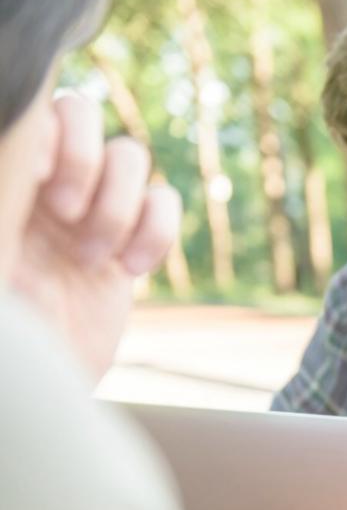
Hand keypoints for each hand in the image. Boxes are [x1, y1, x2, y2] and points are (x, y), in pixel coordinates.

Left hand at [9, 94, 180, 382]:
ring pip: (130, 154)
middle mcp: (41, 181)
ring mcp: (90, 209)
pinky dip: (156, 229)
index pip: (34, 111)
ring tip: (93, 258)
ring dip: (119, 204)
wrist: (34, 398)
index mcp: (7, 180)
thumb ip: (11, 204)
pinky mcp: (131, 242)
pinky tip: (131, 268)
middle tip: (66, 215)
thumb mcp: (2, 258)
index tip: (39, 192)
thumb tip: (34, 150)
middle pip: (81, 112)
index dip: (50, 140)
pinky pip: (166, 201)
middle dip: (84, 160)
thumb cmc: (6, 335)